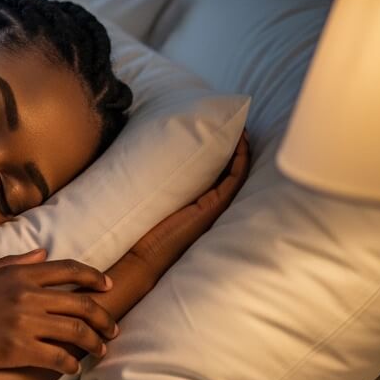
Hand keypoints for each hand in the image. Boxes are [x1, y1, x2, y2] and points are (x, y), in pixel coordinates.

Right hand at [0, 250, 118, 375]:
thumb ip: (13, 262)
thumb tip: (42, 253)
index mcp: (18, 274)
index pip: (69, 270)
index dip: (94, 278)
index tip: (108, 287)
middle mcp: (26, 295)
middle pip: (81, 303)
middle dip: (103, 317)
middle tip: (111, 329)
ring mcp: (23, 323)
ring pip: (76, 332)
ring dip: (94, 343)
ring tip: (100, 351)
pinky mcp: (16, 351)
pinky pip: (57, 358)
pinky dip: (70, 365)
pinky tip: (73, 369)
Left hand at [128, 129, 250, 279]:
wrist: (142, 257)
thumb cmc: (141, 230)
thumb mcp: (152, 201)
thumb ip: (154, 185)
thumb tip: (138, 156)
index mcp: (198, 202)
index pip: (216, 172)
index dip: (222, 150)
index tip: (221, 127)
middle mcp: (209, 204)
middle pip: (229, 170)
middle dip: (235, 146)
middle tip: (236, 122)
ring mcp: (214, 206)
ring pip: (237, 173)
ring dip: (242, 149)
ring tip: (241, 127)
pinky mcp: (214, 207)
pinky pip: (235, 180)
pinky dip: (240, 161)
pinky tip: (241, 143)